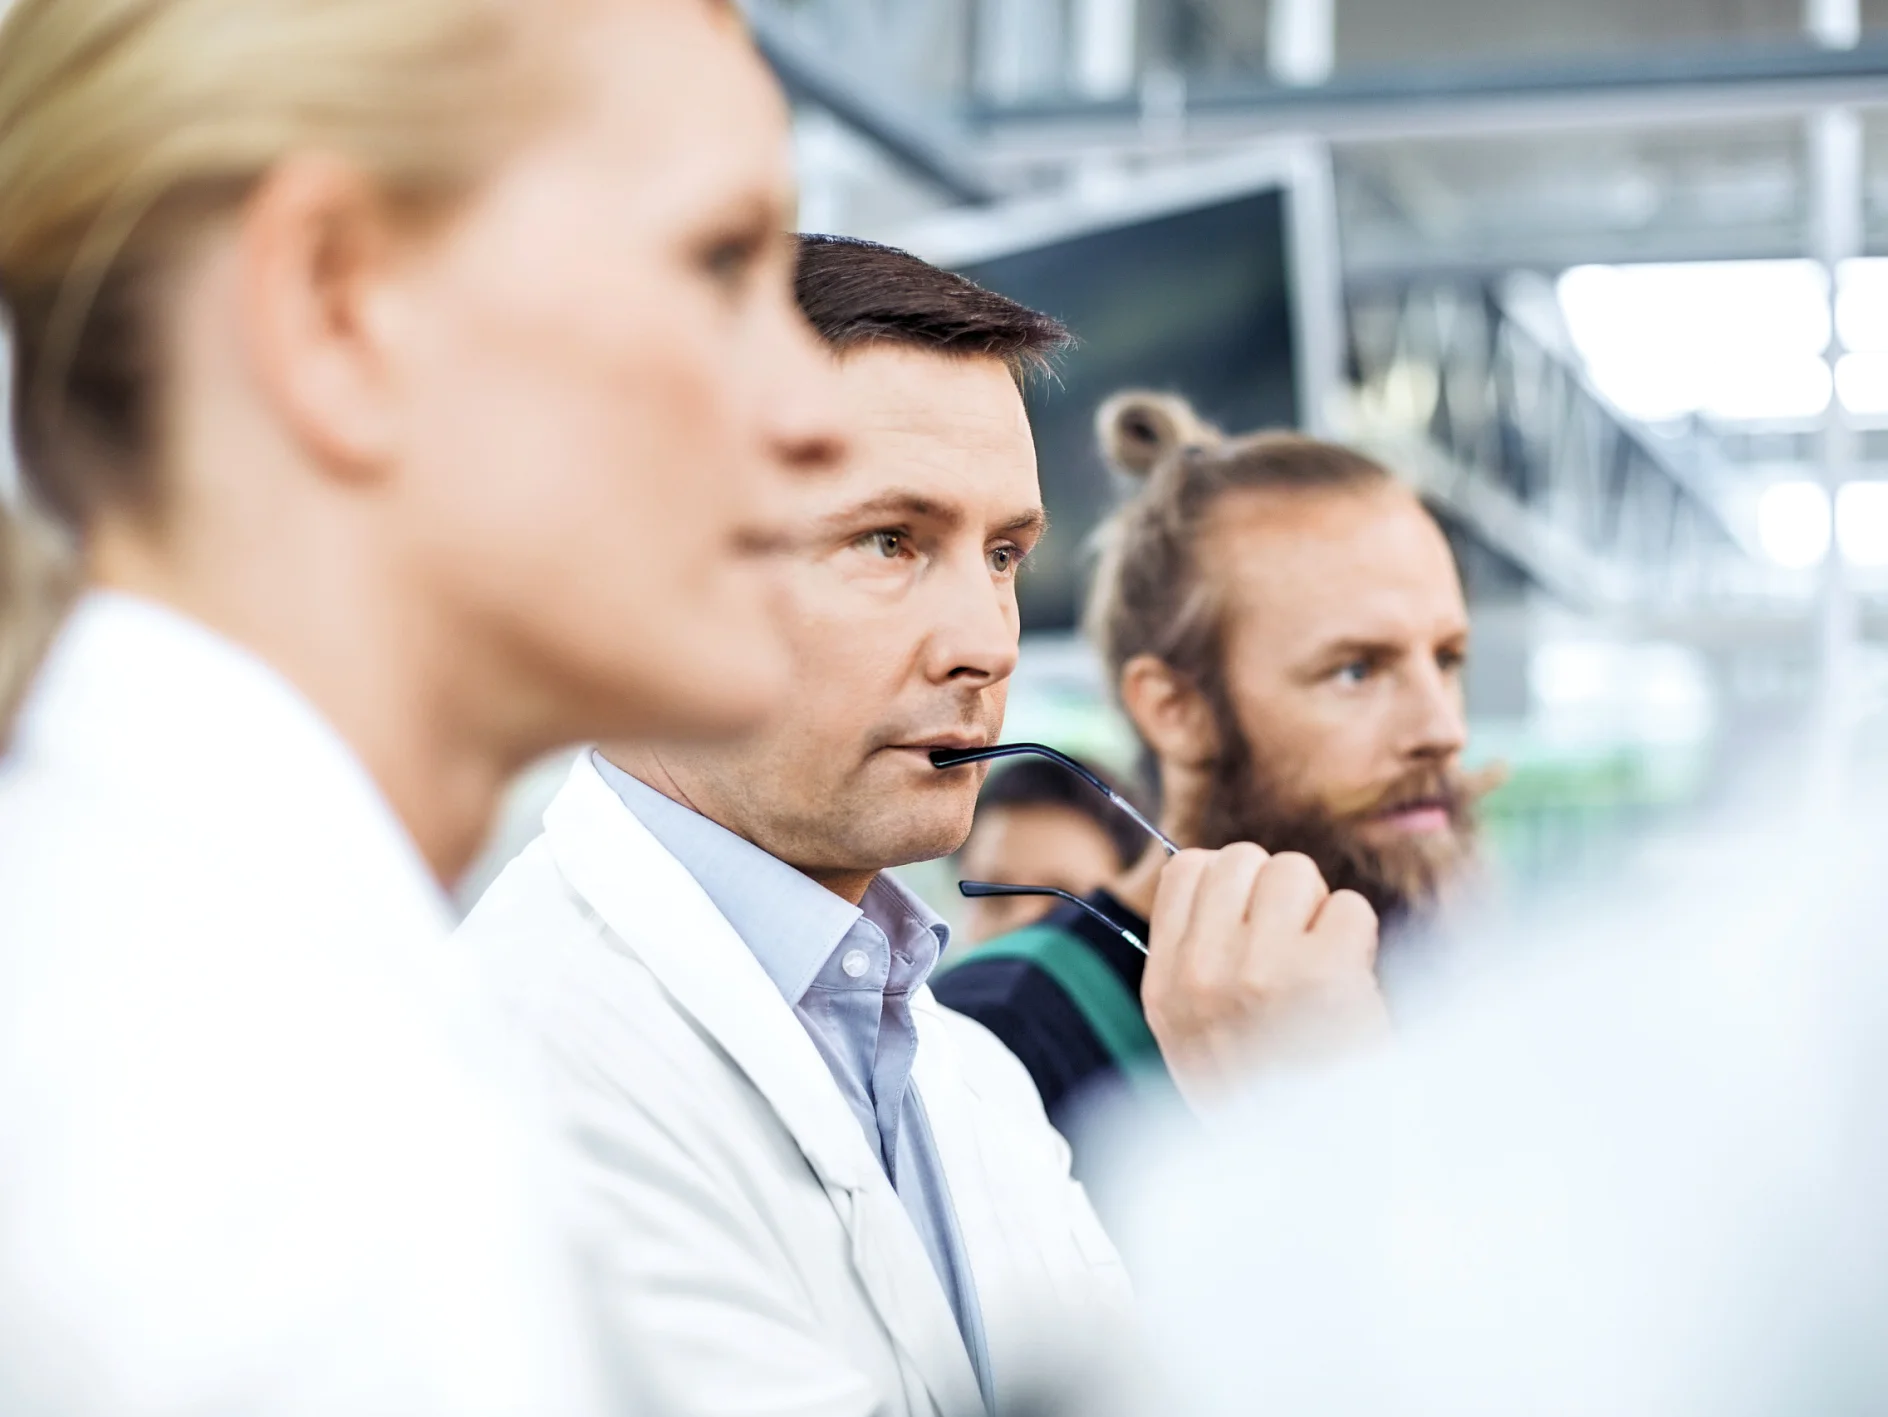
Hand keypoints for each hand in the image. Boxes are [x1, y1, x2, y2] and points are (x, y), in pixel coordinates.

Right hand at [1142, 844, 1386, 1104]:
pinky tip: (1352, 988)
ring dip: (1320, 911)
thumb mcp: (1195, 1037)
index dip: (1230, 884)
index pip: (1186, 869)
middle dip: (1277, 893)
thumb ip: (1197, 960)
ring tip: (1325, 970)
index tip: (1253, 926)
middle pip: (1241, 858)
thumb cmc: (1270, 1100)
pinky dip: (1360, 941)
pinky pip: (1349, 907)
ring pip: (1294, 871)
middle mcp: (1202, 974)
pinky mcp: (1324, 974)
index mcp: (1165, 987)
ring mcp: (1260, 971)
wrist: (1322, 1174)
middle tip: (1295, 950)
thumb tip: (1224, 871)